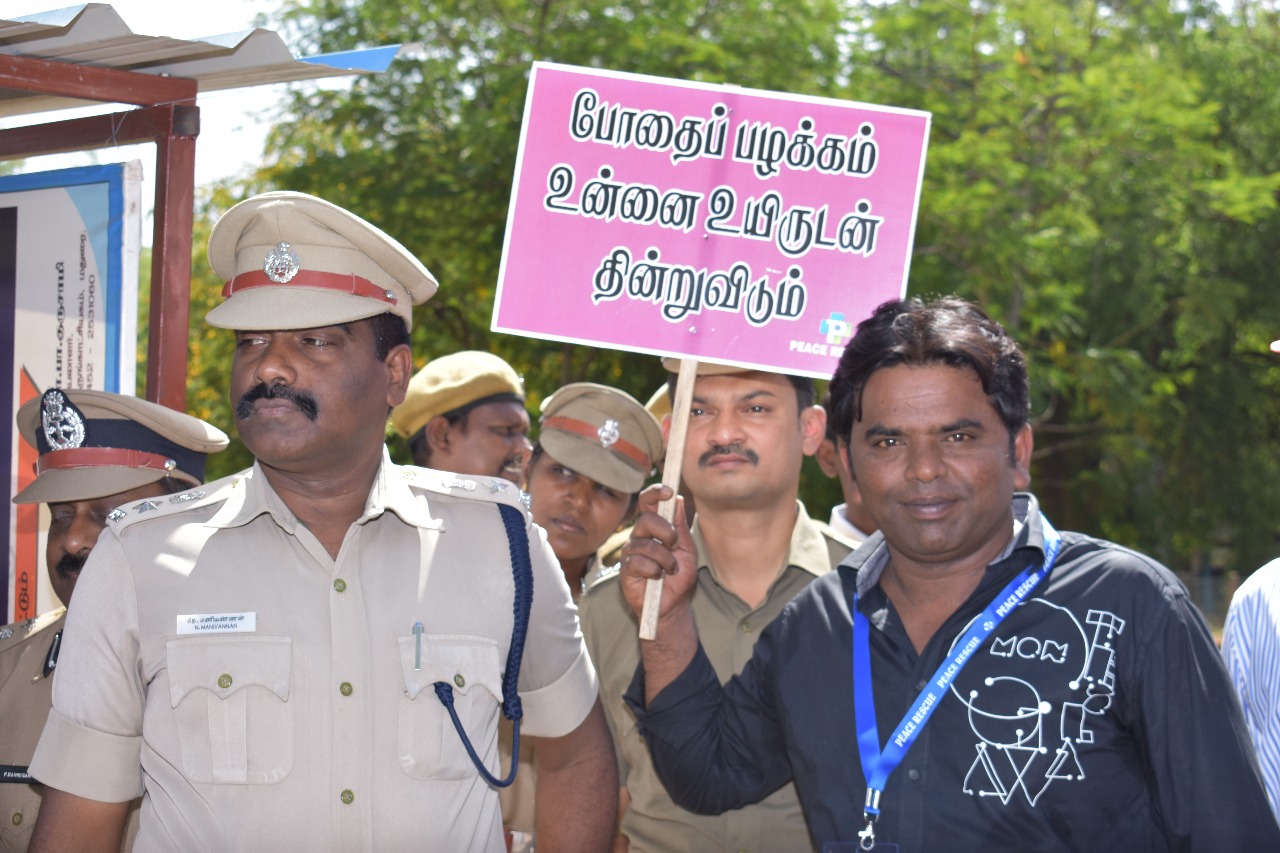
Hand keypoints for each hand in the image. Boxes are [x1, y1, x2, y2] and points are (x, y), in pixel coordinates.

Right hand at [618, 484, 696, 625]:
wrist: (672, 603)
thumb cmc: (678, 576)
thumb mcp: (686, 549)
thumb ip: (680, 526)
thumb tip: (677, 500)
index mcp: (654, 527)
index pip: (647, 502)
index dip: (655, 493)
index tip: (668, 492)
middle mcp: (640, 535)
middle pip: (647, 520)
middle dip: (666, 533)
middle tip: (674, 546)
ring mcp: (631, 551)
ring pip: (647, 545)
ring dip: (666, 559)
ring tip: (670, 570)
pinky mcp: (626, 568)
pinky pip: (640, 562)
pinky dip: (655, 571)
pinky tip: (657, 577)